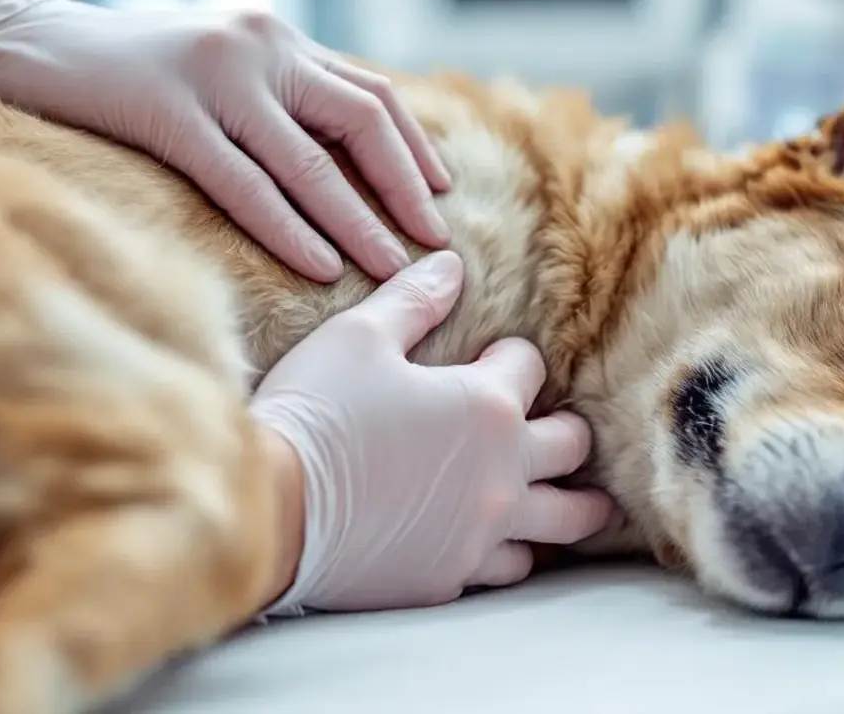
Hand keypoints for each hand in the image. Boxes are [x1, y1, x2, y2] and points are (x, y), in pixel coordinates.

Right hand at [0, 0, 450, 282]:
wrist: (32, 40)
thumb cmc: (136, 71)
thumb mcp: (224, 72)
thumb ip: (281, 101)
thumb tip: (342, 160)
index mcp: (280, 40)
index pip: (371, 94)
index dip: (413, 148)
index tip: (441, 194)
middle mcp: (261, 48)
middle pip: (362, 121)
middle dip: (405, 186)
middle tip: (434, 241)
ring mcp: (216, 77)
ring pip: (310, 161)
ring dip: (359, 220)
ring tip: (392, 268)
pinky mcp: (166, 111)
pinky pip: (243, 183)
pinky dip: (288, 229)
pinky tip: (321, 266)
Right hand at [250, 251, 615, 612]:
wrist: (269, 508)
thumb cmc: (316, 413)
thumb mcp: (358, 336)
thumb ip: (414, 299)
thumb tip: (451, 265)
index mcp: (487, 406)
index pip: (530, 368)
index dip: (511, 356)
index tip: (493, 357)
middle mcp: (501, 473)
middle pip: (573, 448)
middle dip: (568, 431)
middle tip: (557, 429)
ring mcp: (480, 533)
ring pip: (560, 523)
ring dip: (562, 503)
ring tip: (561, 498)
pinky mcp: (449, 578)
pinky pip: (504, 568)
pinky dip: (506, 550)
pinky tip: (493, 541)